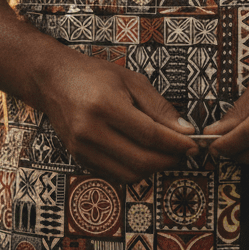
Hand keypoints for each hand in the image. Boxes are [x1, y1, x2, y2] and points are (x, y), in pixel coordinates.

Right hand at [34, 46, 197, 182]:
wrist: (54, 80)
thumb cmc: (95, 75)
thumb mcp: (131, 80)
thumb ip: (158, 106)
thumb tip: (185, 130)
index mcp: (105, 105)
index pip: (149, 135)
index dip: (175, 144)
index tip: (194, 144)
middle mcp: (91, 131)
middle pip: (141, 160)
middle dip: (169, 160)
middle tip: (184, 151)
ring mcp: (82, 149)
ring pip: (129, 173)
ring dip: (154, 167)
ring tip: (166, 152)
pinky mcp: (79, 159)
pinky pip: (115, 174)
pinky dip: (135, 168)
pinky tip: (144, 153)